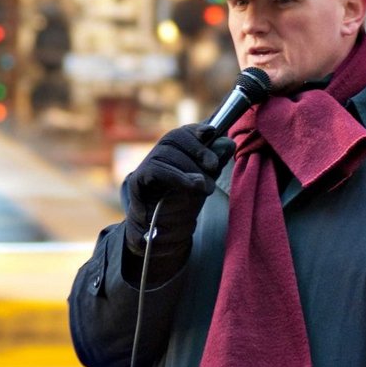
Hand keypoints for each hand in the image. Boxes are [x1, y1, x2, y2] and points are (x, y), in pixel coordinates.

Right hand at [124, 124, 234, 257]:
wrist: (163, 237)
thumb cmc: (183, 206)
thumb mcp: (204, 182)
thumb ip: (214, 163)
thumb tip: (228, 143)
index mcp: (173, 153)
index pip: (182, 132)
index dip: (196, 129)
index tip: (211, 132)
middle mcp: (157, 155)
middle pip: (174, 138)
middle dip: (198, 149)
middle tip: (213, 166)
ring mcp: (145, 167)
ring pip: (166, 152)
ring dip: (190, 168)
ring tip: (204, 186)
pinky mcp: (137, 181)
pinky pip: (156, 169)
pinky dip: (177, 176)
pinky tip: (191, 185)